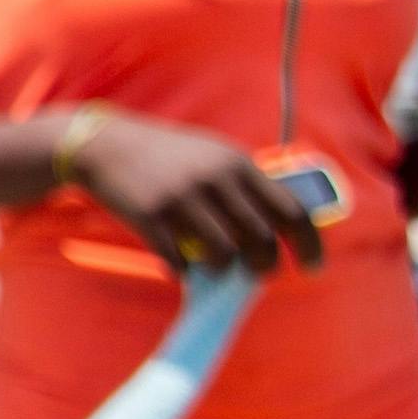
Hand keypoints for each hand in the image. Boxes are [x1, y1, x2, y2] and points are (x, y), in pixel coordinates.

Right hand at [67, 112, 319, 277]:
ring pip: (223, 253)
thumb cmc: (166, 154)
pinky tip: (179, 267)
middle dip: (267, 265)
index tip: (313, 267)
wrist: (104, 145)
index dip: (309, 244)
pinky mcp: (150, 216)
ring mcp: (181, 198)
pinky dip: (183, 270)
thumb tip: (278, 224)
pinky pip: (178, 259)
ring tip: (218, 269)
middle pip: (261, 238)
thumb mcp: (212, 155)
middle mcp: (214, 180)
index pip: (291, 210)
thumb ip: (244, 183)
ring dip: (225, 270)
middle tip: (261, 273)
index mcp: (237, 164)